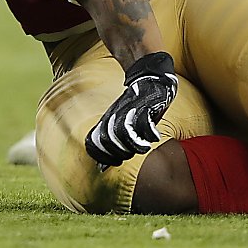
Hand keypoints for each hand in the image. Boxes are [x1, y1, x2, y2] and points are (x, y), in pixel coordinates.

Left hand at [84, 52, 178, 167]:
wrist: (150, 79)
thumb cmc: (137, 108)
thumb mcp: (121, 124)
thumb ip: (112, 144)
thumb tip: (101, 168)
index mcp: (107, 120)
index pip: (92, 141)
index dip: (101, 156)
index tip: (115, 163)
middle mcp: (115, 115)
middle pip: (108, 138)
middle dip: (119, 153)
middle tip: (130, 154)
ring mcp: (129, 110)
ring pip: (123, 131)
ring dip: (134, 145)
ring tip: (144, 148)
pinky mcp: (145, 106)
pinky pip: (144, 123)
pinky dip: (149, 134)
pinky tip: (155, 137)